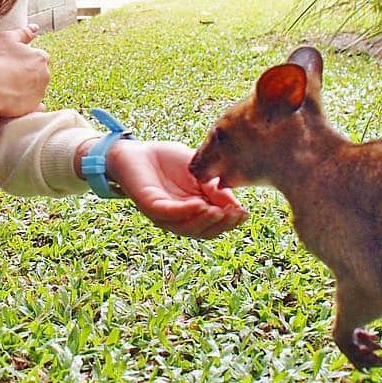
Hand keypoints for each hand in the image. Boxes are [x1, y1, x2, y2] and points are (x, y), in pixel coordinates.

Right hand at [0, 24, 49, 118]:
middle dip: (27, 74)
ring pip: (35, 89)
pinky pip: (33, 105)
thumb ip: (23, 32)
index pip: (38, 56)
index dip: (23, 59)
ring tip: (7, 86)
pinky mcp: (33, 107)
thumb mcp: (6, 38)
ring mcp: (40, 93)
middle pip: (38, 73)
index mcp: (41, 57)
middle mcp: (45, 75)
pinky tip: (13, 99)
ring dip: (25, 88)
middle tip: (8, 74)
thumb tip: (35, 28)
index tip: (11, 62)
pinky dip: (26, 103)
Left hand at [90, 139, 248, 239]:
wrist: (137, 150)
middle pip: (203, 232)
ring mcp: (163, 214)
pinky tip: (199, 204)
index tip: (245, 214)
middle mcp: (179, 218)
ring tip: (220, 212)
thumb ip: (215, 187)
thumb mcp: (199, 173)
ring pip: (186, 227)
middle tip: (235, 215)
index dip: (230, 222)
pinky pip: (168, 213)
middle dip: (221, 225)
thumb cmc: (167, 161)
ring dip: (204, 222)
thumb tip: (237, 205)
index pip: (214, 225)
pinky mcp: (149, 205)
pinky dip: (185, 211)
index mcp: (192, 211)